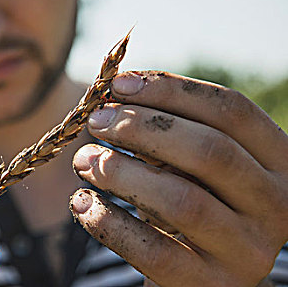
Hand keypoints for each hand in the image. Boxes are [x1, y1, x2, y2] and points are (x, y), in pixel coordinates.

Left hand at [70, 71, 287, 286]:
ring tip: (83, 159)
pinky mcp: (211, 286)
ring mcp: (248, 251)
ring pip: (182, 201)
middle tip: (95, 121)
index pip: (231, 110)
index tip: (117, 84)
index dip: (171, 90)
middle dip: (141, 128)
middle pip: (209, 151)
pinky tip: (82, 203)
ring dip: (120, 172)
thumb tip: (117, 93)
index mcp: (279, 161)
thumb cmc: (191, 197)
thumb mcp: (192, 162)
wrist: (200, 271)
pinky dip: (110, 224)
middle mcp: (276, 205)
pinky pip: (155, 253)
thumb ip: (167, 128)